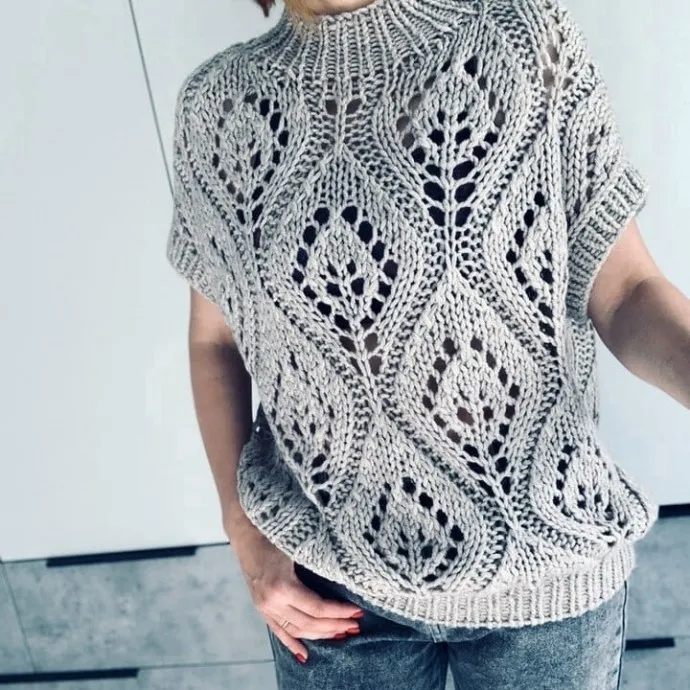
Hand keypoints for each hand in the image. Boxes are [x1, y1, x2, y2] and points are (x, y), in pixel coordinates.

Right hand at [228, 518, 363, 661]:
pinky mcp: (260, 608)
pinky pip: (278, 631)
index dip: (339, 612)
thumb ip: (318, 564)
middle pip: (308, 623)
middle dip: (334, 626)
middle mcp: (271, 601)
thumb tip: (345, 578)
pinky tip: (304, 656)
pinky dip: (292, 644)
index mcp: (282, 586)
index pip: (317, 607)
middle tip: (355, 626)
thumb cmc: (275, 532)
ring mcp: (264, 607)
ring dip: (320, 635)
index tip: (357, 612)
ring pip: (296, 630)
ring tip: (340, 634)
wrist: (246, 530)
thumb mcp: (299, 547)